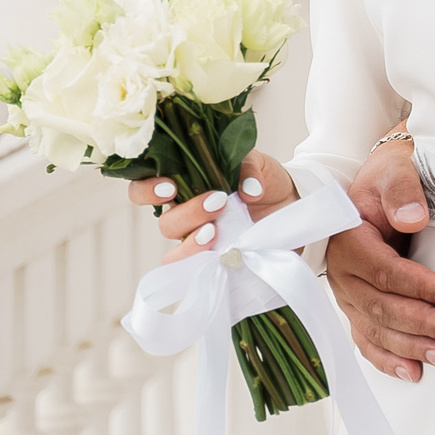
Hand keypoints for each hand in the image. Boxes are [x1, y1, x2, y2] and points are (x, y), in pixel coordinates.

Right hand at [129, 149, 296, 261]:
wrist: (290, 204)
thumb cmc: (264, 179)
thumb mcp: (259, 163)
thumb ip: (248, 166)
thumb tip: (248, 189)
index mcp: (185, 183)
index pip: (145, 186)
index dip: (146, 189)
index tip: (169, 186)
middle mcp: (185, 213)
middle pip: (164, 222)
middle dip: (187, 214)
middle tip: (216, 202)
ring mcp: (198, 240)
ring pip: (175, 250)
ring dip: (192, 243)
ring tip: (216, 232)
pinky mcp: (214, 260)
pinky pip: (193, 271)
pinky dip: (200, 265)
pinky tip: (219, 254)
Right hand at [329, 137, 434, 381]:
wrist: (376, 185)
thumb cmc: (389, 176)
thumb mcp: (396, 170)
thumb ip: (403, 190)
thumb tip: (413, 219)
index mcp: (347, 238)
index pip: (384, 271)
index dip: (419, 288)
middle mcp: (340, 271)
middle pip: (380, 306)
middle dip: (420, 325)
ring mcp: (345, 293)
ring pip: (374, 329)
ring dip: (410, 347)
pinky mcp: (355, 306)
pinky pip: (366, 339)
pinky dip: (387, 359)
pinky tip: (413, 373)